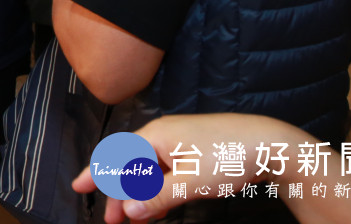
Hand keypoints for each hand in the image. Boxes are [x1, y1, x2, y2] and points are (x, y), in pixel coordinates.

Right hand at [71, 114, 311, 223]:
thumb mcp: (192, 182)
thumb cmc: (231, 156)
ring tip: (136, 220)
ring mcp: (178, 141)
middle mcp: (162, 135)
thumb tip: (127, 209)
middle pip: (130, 165)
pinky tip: (160, 207)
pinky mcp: (192, 149)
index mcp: (156, 137)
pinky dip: (157, 189)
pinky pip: (164, 169)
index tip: (78, 188)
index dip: (96, 174)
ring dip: (139, 194)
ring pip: (148, 169)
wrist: (272, 144)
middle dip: (119, 193)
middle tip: (113, 221)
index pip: (116, 156)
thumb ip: (157, 197)